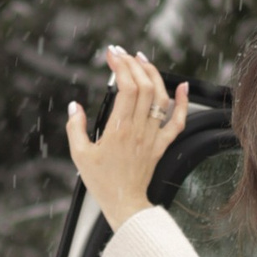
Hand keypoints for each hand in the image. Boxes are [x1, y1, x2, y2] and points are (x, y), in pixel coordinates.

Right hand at [66, 45, 188, 228]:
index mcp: (119, 129)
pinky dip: (182, 103)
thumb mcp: (79, 155)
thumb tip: (74, 107)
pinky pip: (177, 122)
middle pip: (144, 86)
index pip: (126, 88)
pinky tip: (182, 87)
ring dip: (153, 75)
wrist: (124, 203)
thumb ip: (75, 128)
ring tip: (142, 60)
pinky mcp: (161, 144)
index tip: (111, 55)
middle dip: (134, 64)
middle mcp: (139, 129)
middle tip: (123, 53)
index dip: (120, 66)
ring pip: (160, 98)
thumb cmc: (102, 182)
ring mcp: (153, 136)